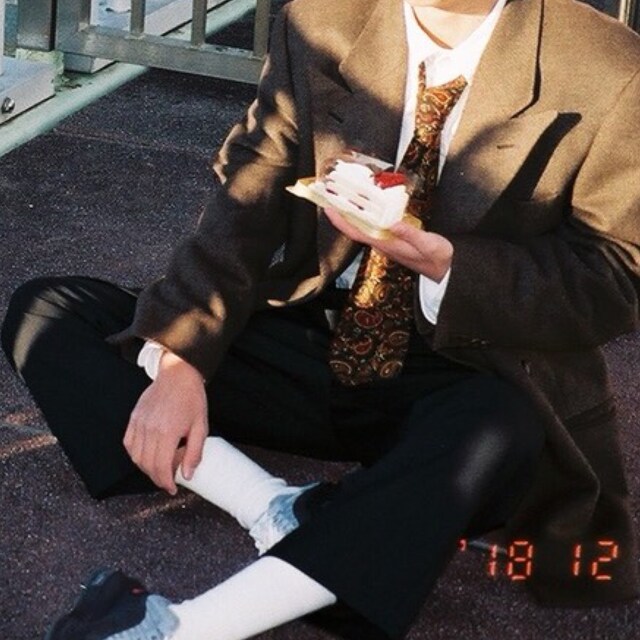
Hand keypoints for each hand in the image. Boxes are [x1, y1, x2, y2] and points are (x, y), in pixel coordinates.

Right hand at [123, 351, 207, 493]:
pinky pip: (129, 444)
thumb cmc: (191, 398)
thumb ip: (195, 452)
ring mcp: (139, 423)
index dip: (166, 482)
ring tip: (160, 468)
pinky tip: (147, 455)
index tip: (172, 489)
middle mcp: (149, 429)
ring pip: (136, 457)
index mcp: (167, 432)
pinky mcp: (134, 418)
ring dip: (146, 468)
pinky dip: (136, 454)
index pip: (161, 467)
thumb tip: (188, 475)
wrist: (178, 374)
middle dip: (157, 478)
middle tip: (168, 481)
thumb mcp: (201, 426)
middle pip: (147, 465)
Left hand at [323, 206, 452, 281]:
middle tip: (332, 194)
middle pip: (355, 227)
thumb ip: (410, 233)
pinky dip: (367, 214)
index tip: (329, 208)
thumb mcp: (427, 244)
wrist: (445, 270)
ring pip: (363, 226)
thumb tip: (392, 222)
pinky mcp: (393, 239)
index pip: (357, 232)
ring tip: (345, 195)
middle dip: (342, 212)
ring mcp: (386, 241)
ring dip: (353, 212)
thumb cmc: (437, 258)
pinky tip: (367, 205)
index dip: (341, 221)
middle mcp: (382, 243)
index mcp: (387, 244)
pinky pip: (374, 225)